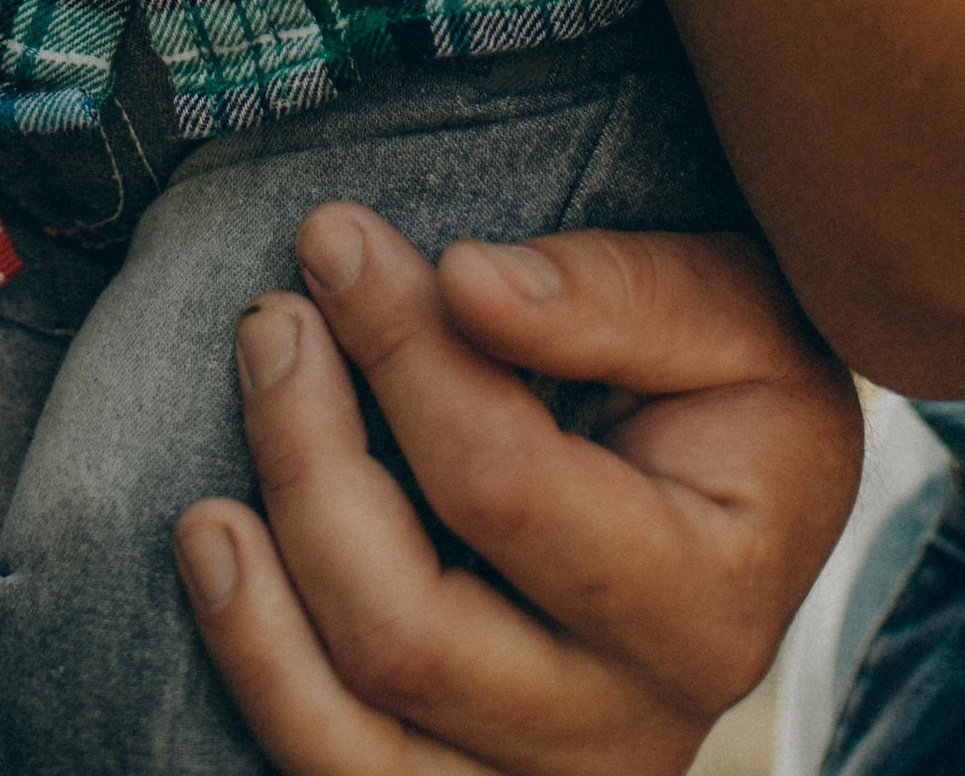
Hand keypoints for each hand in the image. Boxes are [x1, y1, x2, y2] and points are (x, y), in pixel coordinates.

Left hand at [176, 216, 861, 775]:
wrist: (759, 496)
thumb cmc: (736, 382)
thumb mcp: (732, 308)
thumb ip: (611, 293)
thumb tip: (467, 279)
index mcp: (708, 602)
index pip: (504, 489)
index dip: (402, 352)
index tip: (336, 238)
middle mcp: (630, 724)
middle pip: (409, 631)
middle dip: (310, 460)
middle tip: (272, 322)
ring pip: (359, 740)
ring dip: (258, 610)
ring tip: (204, 496)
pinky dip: (266, 684)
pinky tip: (224, 573)